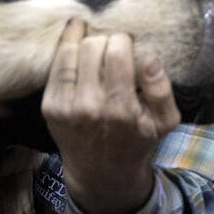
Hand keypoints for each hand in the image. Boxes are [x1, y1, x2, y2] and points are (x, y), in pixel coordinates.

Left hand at [41, 19, 180, 213]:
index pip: (117, 52)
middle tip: (110, 47)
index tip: (126, 45)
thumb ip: (162, 91)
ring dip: (82, 42)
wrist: (102, 173)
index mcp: (120, 109)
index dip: (123, 40)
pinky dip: (66, 51)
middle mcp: (89, 107)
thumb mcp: (164, 122)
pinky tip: (76, 45)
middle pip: (92, 47)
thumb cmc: (137, 140)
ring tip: (93, 43)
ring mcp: (65, 107)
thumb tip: (150, 59)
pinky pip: (55, 66)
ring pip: (69, 51)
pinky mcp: (49, 106)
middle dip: (104, 40)